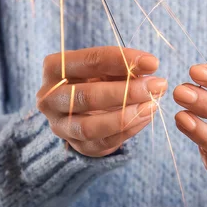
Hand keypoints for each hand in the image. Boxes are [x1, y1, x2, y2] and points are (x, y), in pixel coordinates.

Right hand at [37, 46, 165, 156]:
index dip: (123, 60)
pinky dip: (128, 131)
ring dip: (126, 117)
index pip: (89, 61)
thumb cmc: (95, 77)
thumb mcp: (105, 65)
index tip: (153, 63)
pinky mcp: (76, 146)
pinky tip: (146, 117)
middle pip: (87, 96)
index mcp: (54, 67)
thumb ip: (123, 64)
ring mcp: (60, 125)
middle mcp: (49, 98)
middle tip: (157, 86)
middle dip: (127, 91)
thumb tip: (149, 65)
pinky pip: (102, 143)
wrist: (81, 106)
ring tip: (153, 105)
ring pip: (90, 127)